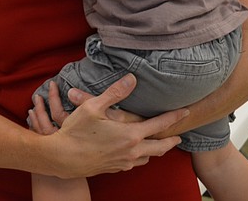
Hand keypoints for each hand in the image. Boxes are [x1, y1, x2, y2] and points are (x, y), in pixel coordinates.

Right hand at [40, 74, 187, 178]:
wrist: (62, 158)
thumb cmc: (76, 131)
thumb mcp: (93, 106)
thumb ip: (115, 92)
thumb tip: (132, 79)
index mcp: (130, 135)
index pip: (159, 124)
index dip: (174, 117)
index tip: (186, 112)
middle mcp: (132, 151)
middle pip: (160, 147)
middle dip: (171, 140)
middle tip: (178, 135)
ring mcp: (124, 162)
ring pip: (148, 158)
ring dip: (156, 150)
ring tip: (158, 144)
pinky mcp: (115, 168)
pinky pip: (134, 163)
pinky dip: (141, 157)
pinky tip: (135, 153)